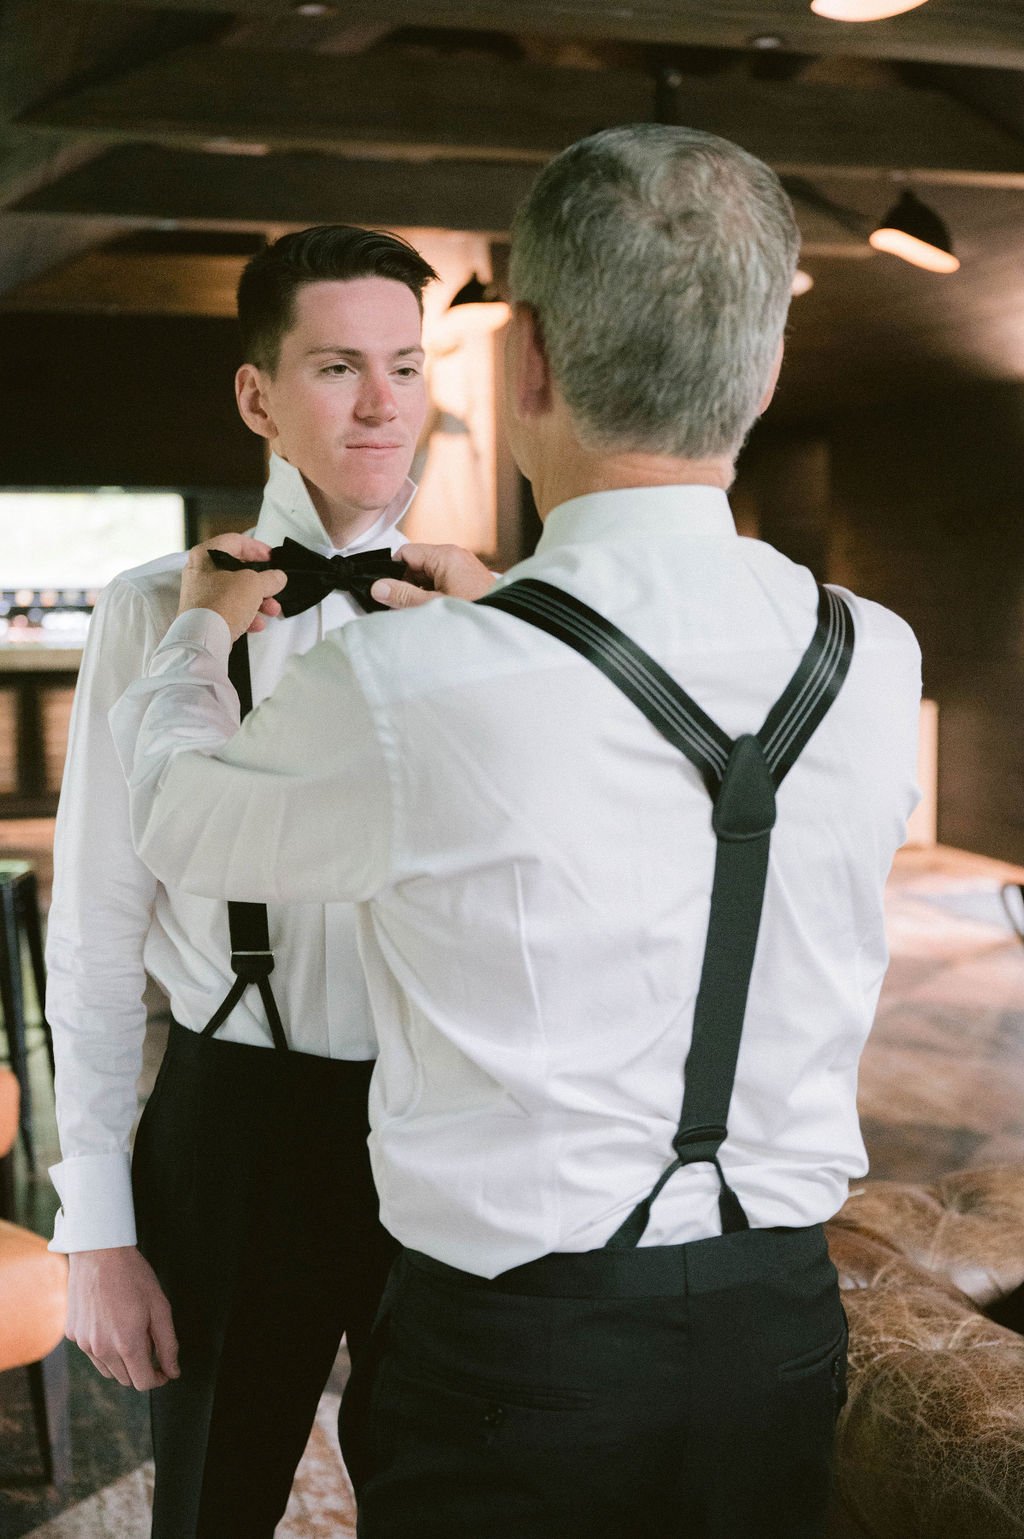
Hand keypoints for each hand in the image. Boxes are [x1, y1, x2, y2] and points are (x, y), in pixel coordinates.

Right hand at [67, 1245, 179, 1390]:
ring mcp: (83, 1343)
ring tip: (131, 1332)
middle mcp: (101, 1349)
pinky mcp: (72, 1334)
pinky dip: (104, 1348)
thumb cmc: (132, 1276)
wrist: (99, 1253)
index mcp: (126, 1344)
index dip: (158, 1378)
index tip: (165, 1369)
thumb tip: (173, 1371)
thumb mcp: (160, 1307)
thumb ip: (168, 1343)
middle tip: (150, 1343)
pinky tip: (111, 1324)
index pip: (143, 1383)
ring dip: (122, 1362)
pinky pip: (92, 1353)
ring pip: (108, 1370)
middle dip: (142, 1369)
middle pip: (125, 1379)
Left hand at [179, 534, 286, 643]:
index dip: (257, 548)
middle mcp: (199, 573)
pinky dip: (245, 615)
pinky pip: (229, 609)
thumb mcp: (254, 584)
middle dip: (261, 582)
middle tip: (274, 587)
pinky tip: (257, 623)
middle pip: (237, 570)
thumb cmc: (221, 605)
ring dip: (257, 601)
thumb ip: (270, 578)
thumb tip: (277, 577)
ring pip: (235, 591)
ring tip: (271, 610)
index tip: (271, 558)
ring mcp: (201, 594)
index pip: (235, 542)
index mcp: (206, 555)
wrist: (204, 639)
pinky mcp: (204, 614)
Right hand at [370, 543, 496, 608]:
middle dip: (408, 586)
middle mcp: (456, 556)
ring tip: (426, 613)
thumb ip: (403, 596)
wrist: (509, 624)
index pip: (406, 553)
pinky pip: (444, 583)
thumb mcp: (431, 606)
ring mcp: (464, 567)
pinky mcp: (470, 580)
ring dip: (422, 593)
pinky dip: (436, 596)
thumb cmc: (477, 612)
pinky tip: (438, 613)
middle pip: (417, 565)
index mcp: (445, 555)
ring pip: (429, 576)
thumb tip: (379, 587)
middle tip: (405, 608)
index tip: (388, 592)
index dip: (393, 572)